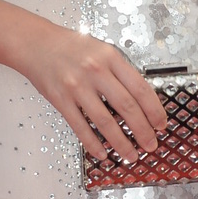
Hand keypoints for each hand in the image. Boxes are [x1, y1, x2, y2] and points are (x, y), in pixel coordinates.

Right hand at [16, 20, 166, 159]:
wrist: (36, 43)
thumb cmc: (70, 47)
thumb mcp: (102, 50)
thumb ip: (120, 72)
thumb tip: (141, 100)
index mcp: (111, 58)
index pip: (140, 88)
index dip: (154, 110)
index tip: (161, 124)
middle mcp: (95, 71)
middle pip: (127, 107)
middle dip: (143, 131)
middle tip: (151, 144)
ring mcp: (77, 87)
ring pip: (105, 122)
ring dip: (121, 143)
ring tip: (131, 155)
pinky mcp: (60, 100)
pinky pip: (80, 127)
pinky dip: (93, 143)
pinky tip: (102, 153)